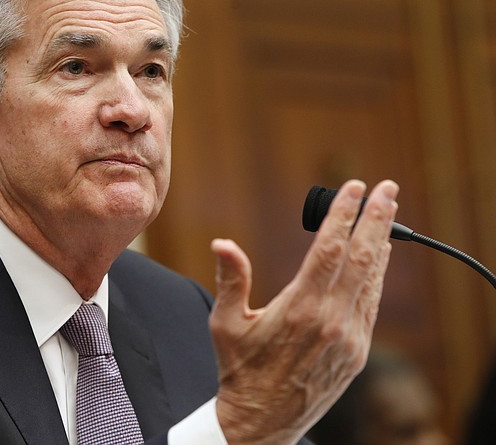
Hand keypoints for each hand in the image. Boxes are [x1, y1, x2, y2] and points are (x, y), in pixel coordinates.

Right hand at [209, 179, 398, 444]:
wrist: (262, 421)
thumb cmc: (239, 370)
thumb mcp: (225, 324)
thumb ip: (231, 280)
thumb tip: (222, 243)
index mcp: (299, 309)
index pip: (330, 250)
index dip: (344, 215)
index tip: (354, 188)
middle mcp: (331, 321)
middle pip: (362, 258)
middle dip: (376, 218)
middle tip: (386, 188)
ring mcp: (349, 338)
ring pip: (372, 279)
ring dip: (381, 242)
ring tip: (387, 213)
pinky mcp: (356, 352)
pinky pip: (371, 303)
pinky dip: (376, 274)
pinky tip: (379, 255)